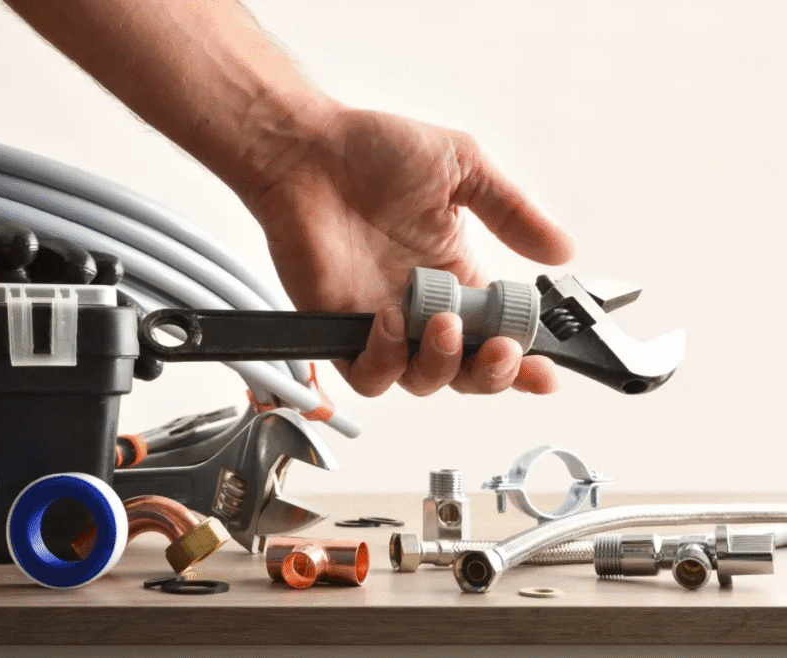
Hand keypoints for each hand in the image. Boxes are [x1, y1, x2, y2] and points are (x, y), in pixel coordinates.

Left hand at [242, 107, 576, 396]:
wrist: (307, 150)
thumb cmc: (372, 152)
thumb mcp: (462, 168)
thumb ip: (512, 212)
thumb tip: (562, 250)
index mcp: (458, 277)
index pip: (500, 335)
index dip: (525, 360)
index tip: (546, 367)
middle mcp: (423, 308)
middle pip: (467, 373)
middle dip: (493, 375)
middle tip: (500, 349)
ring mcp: (382, 322)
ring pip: (422, 381)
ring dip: (441, 365)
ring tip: (443, 324)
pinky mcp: (341, 328)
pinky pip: (367, 374)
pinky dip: (384, 362)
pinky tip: (389, 323)